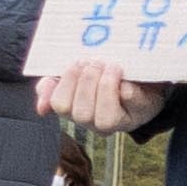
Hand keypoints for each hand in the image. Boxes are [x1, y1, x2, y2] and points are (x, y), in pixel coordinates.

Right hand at [42, 59, 167, 133]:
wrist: (144, 73)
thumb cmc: (103, 72)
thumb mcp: (75, 75)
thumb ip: (52, 85)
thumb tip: (42, 107)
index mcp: (75, 110)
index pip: (60, 105)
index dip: (65, 84)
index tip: (75, 64)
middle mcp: (95, 122)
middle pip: (81, 114)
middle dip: (86, 83)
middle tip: (94, 63)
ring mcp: (119, 122)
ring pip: (104, 118)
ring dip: (105, 86)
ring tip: (111, 67)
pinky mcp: (142, 111)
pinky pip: (130, 101)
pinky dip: (126, 87)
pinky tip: (126, 77)